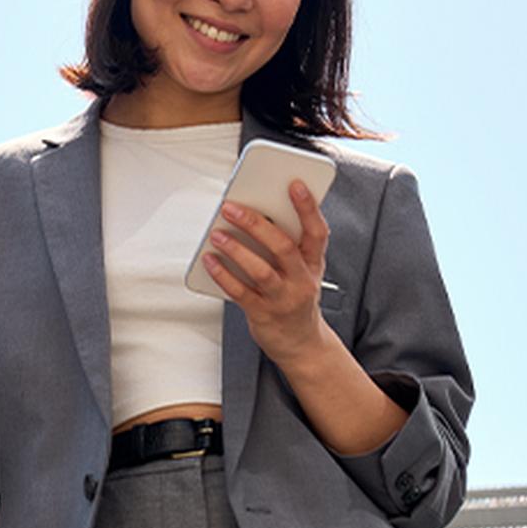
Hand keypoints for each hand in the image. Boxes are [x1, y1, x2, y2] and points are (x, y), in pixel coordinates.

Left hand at [200, 181, 332, 366]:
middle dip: (256, 224)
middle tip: (231, 207)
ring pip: (261, 270)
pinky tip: (210, 260)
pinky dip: (223, 275)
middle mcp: (302, 280)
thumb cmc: (295, 297)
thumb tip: (253, 214)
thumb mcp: (303, 270)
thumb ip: (287, 245)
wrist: (301, 343)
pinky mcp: (263, 314)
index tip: (294, 184)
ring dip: (236, 249)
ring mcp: (283, 298)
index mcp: (314, 263)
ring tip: (216, 233)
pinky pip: (240, 292)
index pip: (317, 231)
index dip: (308, 207)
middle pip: (283, 247)